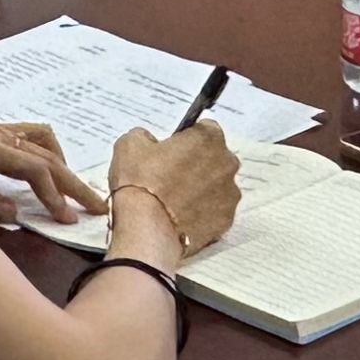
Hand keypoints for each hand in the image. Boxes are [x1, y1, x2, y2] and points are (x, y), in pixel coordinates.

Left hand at [0, 112, 101, 226]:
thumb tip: (15, 213)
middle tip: (97, 206)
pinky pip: (26, 135)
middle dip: (73, 181)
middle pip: (46, 155)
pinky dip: (45, 151)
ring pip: (40, 139)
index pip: (35, 171)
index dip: (55, 196)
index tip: (69, 220)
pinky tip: (40, 169)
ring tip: (72, 190)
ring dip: (62, 163)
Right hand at [103, 122, 241, 256]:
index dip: (186, 139)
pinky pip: (216, 212)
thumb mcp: (130, 144)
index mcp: (208, 138)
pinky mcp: (226, 221)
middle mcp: (226, 163)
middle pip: (215, 158)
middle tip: (171, 176)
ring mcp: (229, 194)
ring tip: (174, 200)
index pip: (204, 129)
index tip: (173, 150)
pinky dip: (203, 213)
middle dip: (197, 164)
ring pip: (217, 186)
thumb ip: (145, 135)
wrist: (147, 230)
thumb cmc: (142, 185)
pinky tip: (181, 217)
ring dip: (201, 190)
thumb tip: (148, 141)